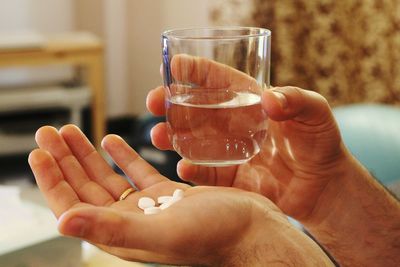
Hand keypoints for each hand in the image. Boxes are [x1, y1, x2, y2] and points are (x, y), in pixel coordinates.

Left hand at [28, 125, 332, 265]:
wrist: (253, 230)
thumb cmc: (216, 236)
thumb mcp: (163, 233)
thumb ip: (113, 229)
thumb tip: (62, 222)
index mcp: (122, 234)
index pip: (73, 206)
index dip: (53, 180)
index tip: (39, 151)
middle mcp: (131, 222)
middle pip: (86, 188)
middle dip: (64, 160)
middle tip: (48, 132)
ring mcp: (149, 207)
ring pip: (108, 178)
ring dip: (87, 155)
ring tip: (71, 131)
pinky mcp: (168, 195)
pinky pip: (136, 173)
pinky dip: (122, 156)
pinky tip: (111, 140)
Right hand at [147, 55, 345, 221]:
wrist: (321, 186)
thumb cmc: (320, 143)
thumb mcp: (316, 113)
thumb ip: (296, 101)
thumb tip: (269, 100)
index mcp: (249, 101)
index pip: (218, 80)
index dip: (196, 70)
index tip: (174, 64)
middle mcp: (233, 123)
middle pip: (195, 108)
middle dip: (170, 102)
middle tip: (153, 100)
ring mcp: (227, 150)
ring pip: (191, 139)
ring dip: (171, 135)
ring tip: (158, 134)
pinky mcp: (228, 177)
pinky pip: (204, 172)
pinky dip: (191, 169)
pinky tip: (183, 166)